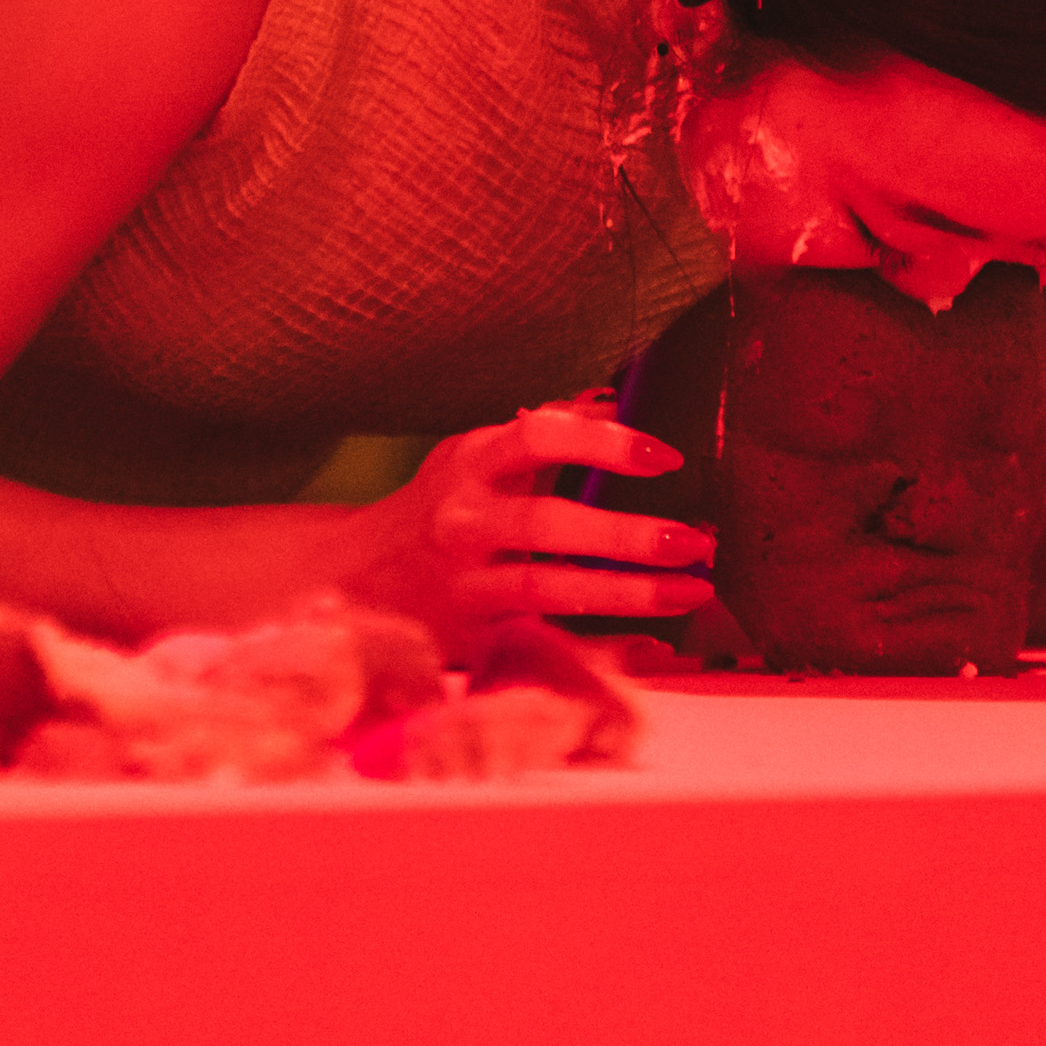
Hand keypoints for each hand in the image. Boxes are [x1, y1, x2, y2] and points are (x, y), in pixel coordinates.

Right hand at [364, 396, 715, 655]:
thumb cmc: (436, 508)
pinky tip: (654, 643)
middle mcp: (462, 523)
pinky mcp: (469, 637)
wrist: (350, 580)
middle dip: (626, 536)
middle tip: (694, 542)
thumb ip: (543, 430)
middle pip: (546, 526)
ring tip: (692, 591)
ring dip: (628, 594)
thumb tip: (610, 399)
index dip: (602, 444)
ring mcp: (464, 585)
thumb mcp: (473, 457)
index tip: (666, 458)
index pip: (536, 440)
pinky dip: (600, 645)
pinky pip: (542, 639)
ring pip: (548, 591)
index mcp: (468, 465)